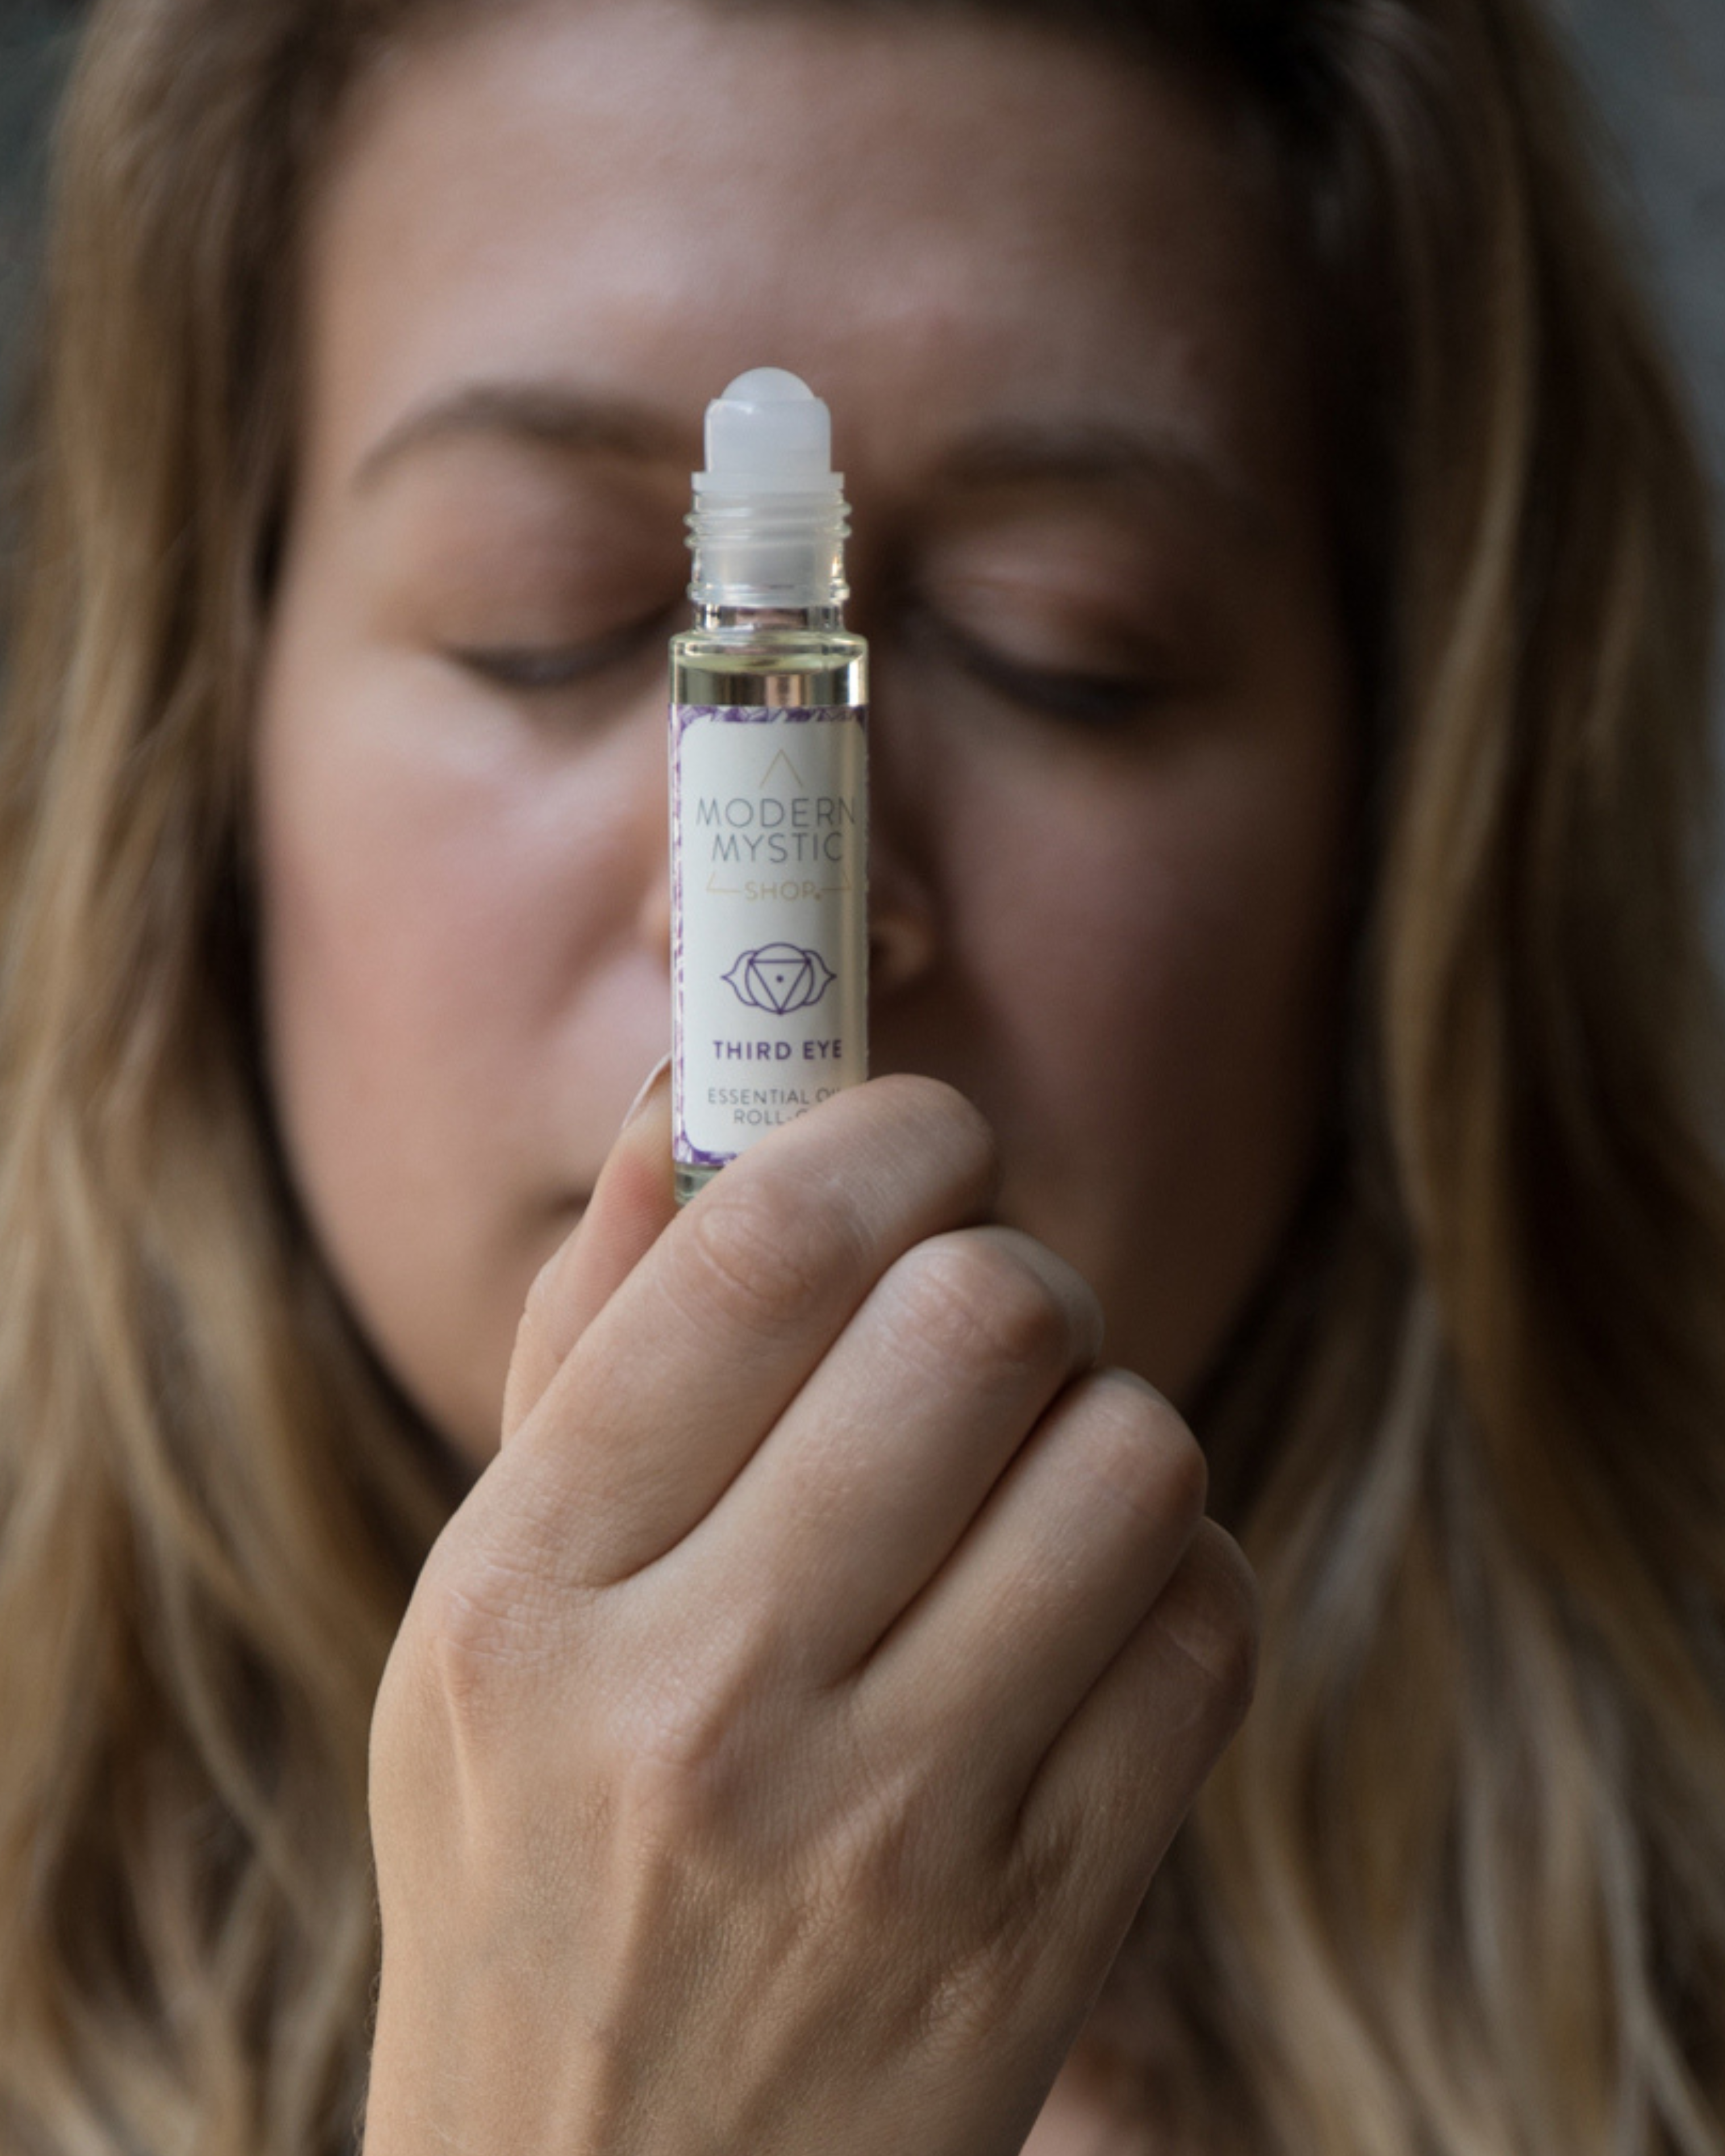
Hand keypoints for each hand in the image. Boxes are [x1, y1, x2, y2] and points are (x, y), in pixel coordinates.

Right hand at [364, 1073, 1256, 2155]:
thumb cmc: (542, 1858)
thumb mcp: (489, 1610)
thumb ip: (590, 1341)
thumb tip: (699, 1098)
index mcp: (530, 1593)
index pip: (761, 1254)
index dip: (885, 1133)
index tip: (924, 1137)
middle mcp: (704, 1704)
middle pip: (985, 1318)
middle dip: (1016, 1270)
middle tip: (982, 1320)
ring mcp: (892, 1829)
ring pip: (1132, 1455)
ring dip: (1106, 1425)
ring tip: (1029, 1485)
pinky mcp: (1048, 1923)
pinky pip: (1206, 1625)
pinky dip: (1173, 1578)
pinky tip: (1084, 1619)